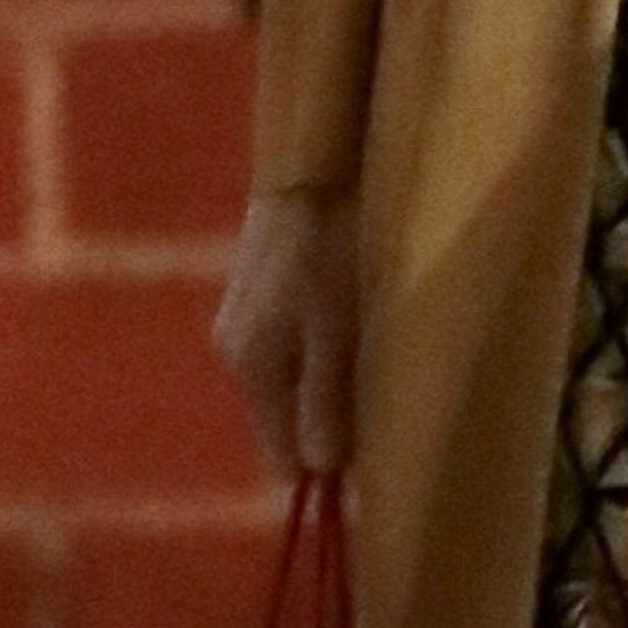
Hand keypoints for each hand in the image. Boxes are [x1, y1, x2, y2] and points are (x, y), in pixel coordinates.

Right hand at [214, 187, 360, 475]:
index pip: (281, 454)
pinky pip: (299, 346)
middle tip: (388, 402)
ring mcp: (249, 318)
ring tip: (381, 359)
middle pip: (288, 419)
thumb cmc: (333, 242)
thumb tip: (320, 470)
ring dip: (335, 383)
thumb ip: (327, 396)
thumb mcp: (338, 324)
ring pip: (296, 381)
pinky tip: (362, 324)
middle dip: (334, 422)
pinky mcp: (267, 290)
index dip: (329, 466)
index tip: (379, 457)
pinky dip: (329, 349)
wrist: (315, 157)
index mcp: (251, 365)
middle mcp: (238, 349)